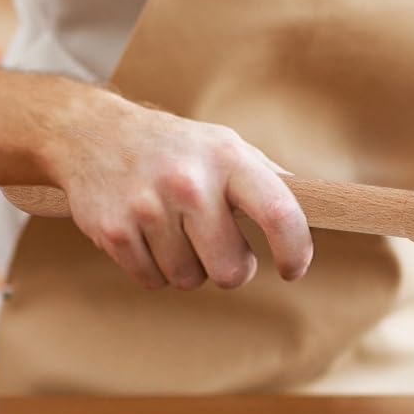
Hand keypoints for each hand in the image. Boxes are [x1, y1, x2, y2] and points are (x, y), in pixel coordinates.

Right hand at [45, 89, 311, 290]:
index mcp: (228, 159)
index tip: (293, 269)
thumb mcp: (226, 146)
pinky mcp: (113, 231)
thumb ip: (269, 180)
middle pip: (231, 271)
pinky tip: (148, 235)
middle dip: (231, 269)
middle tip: (221, 247)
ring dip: (189, 266)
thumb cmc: (175, 147)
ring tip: (176, 231)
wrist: (92, 132)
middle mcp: (189, 182)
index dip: (296, 251)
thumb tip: (321, 208)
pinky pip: (153, 281)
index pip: (280, 214)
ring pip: (189, 280)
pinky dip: (155, 269)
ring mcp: (148, 207)